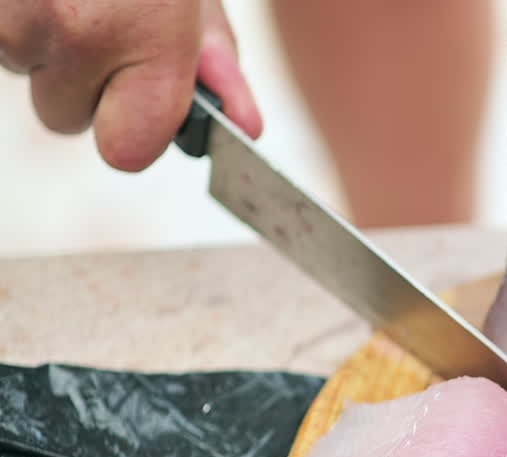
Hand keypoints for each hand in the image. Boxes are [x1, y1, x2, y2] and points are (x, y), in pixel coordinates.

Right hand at [0, 0, 261, 171]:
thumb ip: (217, 62)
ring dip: (45, 43)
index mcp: (151, 35)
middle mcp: (79, 33)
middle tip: (101, 20)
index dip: (133, 130)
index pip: (128, 151)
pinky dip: (13, 18)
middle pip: (65, 118)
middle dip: (79, 82)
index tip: (138, 101)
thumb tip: (246, 128)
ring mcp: (20, 20)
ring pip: (26, 71)